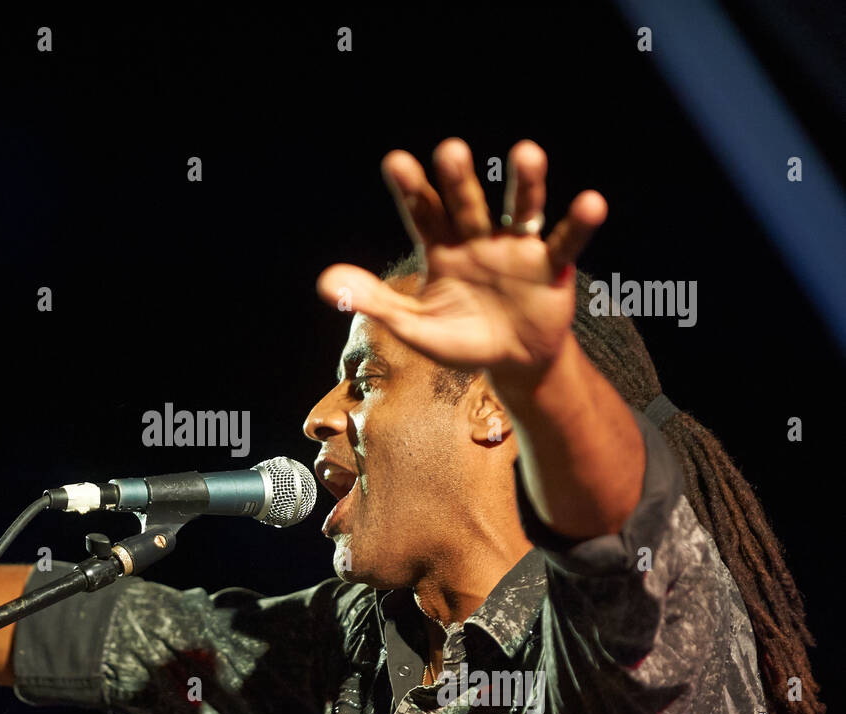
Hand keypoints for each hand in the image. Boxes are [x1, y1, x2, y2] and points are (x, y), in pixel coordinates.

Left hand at [317, 138, 606, 384]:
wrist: (511, 362)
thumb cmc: (461, 338)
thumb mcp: (414, 326)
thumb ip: (373, 301)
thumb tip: (323, 282)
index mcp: (442, 248)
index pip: (423, 213)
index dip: (411, 189)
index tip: (395, 162)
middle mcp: (479, 237)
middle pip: (467, 204)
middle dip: (458, 180)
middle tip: (450, 150)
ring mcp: (517, 248)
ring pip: (520, 210)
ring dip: (526, 183)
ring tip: (526, 152)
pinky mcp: (553, 265)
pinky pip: (566, 241)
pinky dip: (579, 223)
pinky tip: (591, 203)